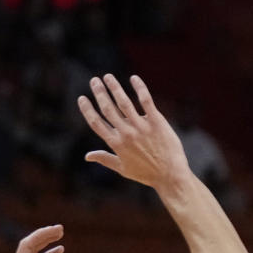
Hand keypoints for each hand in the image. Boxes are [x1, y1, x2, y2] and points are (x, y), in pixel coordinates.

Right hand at [78, 74, 189, 191]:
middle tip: (94, 80)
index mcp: (116, 144)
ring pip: (124, 102)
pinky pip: (146, 101)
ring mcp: (141, 127)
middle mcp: (127, 134)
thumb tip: (87, 156)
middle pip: (108, 109)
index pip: (97, 123)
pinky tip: (134, 78)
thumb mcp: (122, 169)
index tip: (82, 98)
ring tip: (108, 77)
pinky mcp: (157, 122)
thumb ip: (104, 159)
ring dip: (115, 87)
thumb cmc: (146, 174)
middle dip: (99, 93)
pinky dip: (140, 88)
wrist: (170, 175)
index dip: (87, 109)